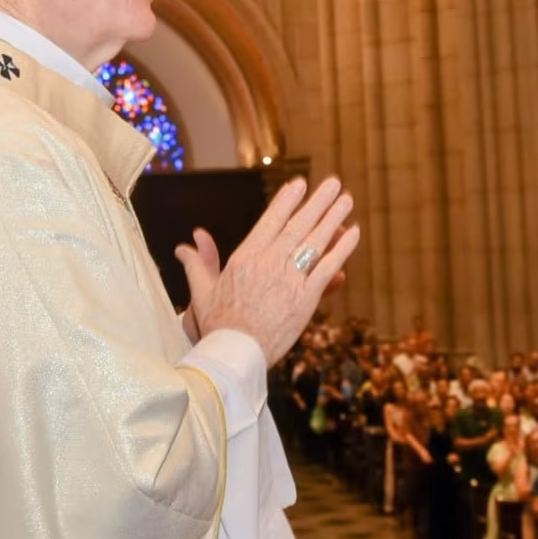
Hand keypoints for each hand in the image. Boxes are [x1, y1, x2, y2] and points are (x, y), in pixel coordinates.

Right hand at [176, 177, 360, 364]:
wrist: (235, 355)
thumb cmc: (218, 325)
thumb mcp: (202, 291)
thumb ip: (198, 264)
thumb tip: (185, 246)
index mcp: (246, 257)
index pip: (271, 220)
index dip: (287, 201)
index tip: (299, 184)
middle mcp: (269, 262)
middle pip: (298, 225)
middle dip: (317, 202)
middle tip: (333, 183)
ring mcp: (289, 279)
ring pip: (315, 242)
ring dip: (333, 218)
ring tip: (346, 200)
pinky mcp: (306, 299)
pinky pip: (327, 268)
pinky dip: (342, 250)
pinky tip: (353, 234)